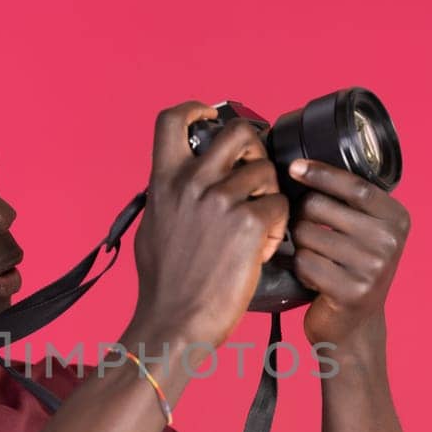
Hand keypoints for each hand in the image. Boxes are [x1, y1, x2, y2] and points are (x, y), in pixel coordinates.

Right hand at [128, 102, 289, 351]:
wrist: (175, 322)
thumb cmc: (163, 286)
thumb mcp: (153, 228)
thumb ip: (169, 198)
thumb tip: (178, 187)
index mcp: (164, 182)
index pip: (172, 120)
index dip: (195, 109)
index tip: (208, 116)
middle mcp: (192, 183)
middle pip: (238, 132)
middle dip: (255, 147)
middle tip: (255, 173)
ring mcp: (221, 201)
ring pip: (266, 171)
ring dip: (270, 193)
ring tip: (260, 223)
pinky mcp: (249, 224)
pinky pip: (279, 205)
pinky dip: (277, 224)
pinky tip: (264, 244)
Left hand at [287, 159, 411, 350]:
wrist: (355, 326)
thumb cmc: (351, 270)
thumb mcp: (364, 231)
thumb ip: (350, 202)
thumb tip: (305, 166)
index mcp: (397, 219)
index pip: (354, 186)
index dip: (321, 173)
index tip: (295, 167)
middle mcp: (389, 241)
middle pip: (320, 207)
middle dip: (302, 217)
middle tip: (307, 233)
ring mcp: (373, 268)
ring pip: (307, 235)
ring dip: (300, 246)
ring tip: (315, 259)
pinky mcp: (351, 291)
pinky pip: (304, 263)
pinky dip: (299, 268)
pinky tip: (312, 278)